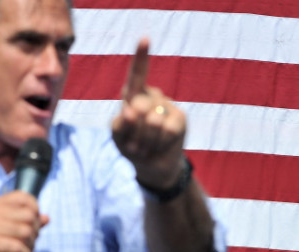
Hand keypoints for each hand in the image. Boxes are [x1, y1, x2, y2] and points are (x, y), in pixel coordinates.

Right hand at [0, 191, 50, 251]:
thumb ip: (26, 223)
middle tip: (29, 244)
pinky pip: (18, 248)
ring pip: (26, 233)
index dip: (35, 210)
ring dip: (31, 247)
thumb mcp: (7, 232)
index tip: (33, 224)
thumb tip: (46, 217)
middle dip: (35, 232)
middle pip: (29, 216)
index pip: (24, 197)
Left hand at [111, 39, 186, 187]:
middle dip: (134, 131)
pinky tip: (159, 146)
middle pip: (139, 107)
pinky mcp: (180, 118)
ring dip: (145, 140)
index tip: (145, 39)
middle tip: (135, 143)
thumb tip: (131, 111)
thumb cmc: (132, 146)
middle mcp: (151, 95)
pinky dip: (159, 144)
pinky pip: (167, 130)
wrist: (153, 166)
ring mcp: (167, 105)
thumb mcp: (118, 137)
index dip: (141, 56)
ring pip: (153, 121)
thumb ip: (120, 123)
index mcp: (133, 94)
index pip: (137, 73)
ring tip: (146, 145)